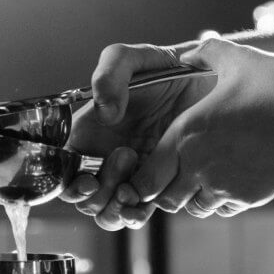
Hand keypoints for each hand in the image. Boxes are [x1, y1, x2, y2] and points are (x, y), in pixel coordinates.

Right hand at [59, 42, 215, 228]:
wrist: (208, 80)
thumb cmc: (165, 67)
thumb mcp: (131, 59)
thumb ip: (108, 75)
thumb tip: (106, 114)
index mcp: (90, 132)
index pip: (64, 169)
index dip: (69, 184)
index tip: (88, 179)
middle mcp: (106, 157)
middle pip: (86, 198)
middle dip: (98, 194)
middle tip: (126, 158)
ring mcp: (133, 174)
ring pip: (110, 212)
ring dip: (115, 210)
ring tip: (133, 190)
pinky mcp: (159, 184)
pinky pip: (140, 211)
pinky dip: (137, 214)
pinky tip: (149, 200)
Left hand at [115, 37, 273, 225]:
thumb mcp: (238, 58)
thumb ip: (205, 53)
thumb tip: (188, 53)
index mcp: (187, 134)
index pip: (146, 175)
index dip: (144, 173)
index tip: (153, 163)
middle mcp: (199, 167)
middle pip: (164, 199)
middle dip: (165, 189)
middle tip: (176, 172)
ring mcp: (225, 186)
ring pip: (193, 207)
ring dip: (193, 195)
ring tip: (205, 174)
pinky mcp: (248, 198)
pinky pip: (222, 209)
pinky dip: (220, 200)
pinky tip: (230, 179)